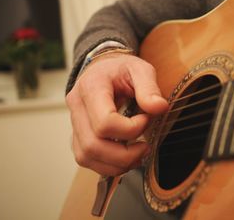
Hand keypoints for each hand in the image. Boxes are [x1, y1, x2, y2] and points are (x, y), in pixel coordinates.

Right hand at [66, 53, 168, 175]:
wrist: (103, 69)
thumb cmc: (121, 70)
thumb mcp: (140, 69)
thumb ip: (150, 87)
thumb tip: (160, 108)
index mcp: (91, 87)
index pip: (105, 122)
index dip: (131, 129)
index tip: (146, 119)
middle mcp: (77, 106)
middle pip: (93, 145)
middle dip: (124, 154)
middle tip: (145, 147)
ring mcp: (74, 122)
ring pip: (86, 157)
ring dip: (115, 164)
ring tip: (137, 154)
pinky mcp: (76, 135)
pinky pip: (86, 159)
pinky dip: (107, 165)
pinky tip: (124, 157)